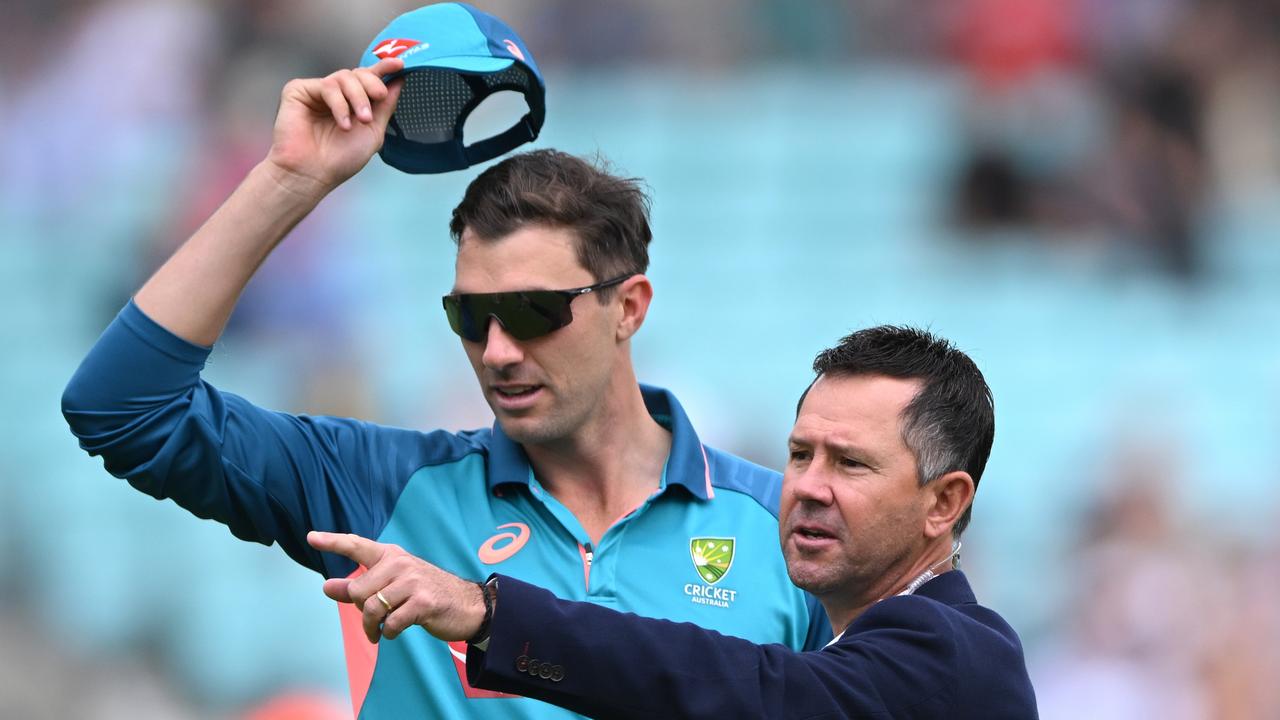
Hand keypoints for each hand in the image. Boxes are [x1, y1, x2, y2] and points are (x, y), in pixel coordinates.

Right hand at [264, 57, 405, 196]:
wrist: (312, 174)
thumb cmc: (340, 159)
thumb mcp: (373, 131)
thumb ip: (385, 106)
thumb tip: (399, 81)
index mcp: (352, 103)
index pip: (368, 79)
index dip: (383, 68)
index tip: (400, 64)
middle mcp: (335, 95)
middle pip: (359, 74)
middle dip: (373, 84)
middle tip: (380, 97)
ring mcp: (316, 91)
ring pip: (344, 77)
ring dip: (358, 97)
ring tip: (361, 120)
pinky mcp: (298, 91)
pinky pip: (327, 86)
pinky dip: (339, 104)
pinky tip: (343, 124)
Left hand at [307, 531, 486, 643]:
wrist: (467, 605)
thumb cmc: (425, 594)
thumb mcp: (392, 586)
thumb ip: (359, 586)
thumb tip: (327, 587)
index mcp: (391, 555)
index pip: (356, 545)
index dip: (332, 541)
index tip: (311, 538)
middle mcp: (400, 563)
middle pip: (357, 591)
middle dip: (361, 611)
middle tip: (375, 619)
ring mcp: (412, 582)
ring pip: (371, 608)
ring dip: (372, 627)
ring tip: (380, 631)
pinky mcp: (423, 602)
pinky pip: (391, 623)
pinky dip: (389, 633)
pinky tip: (395, 631)